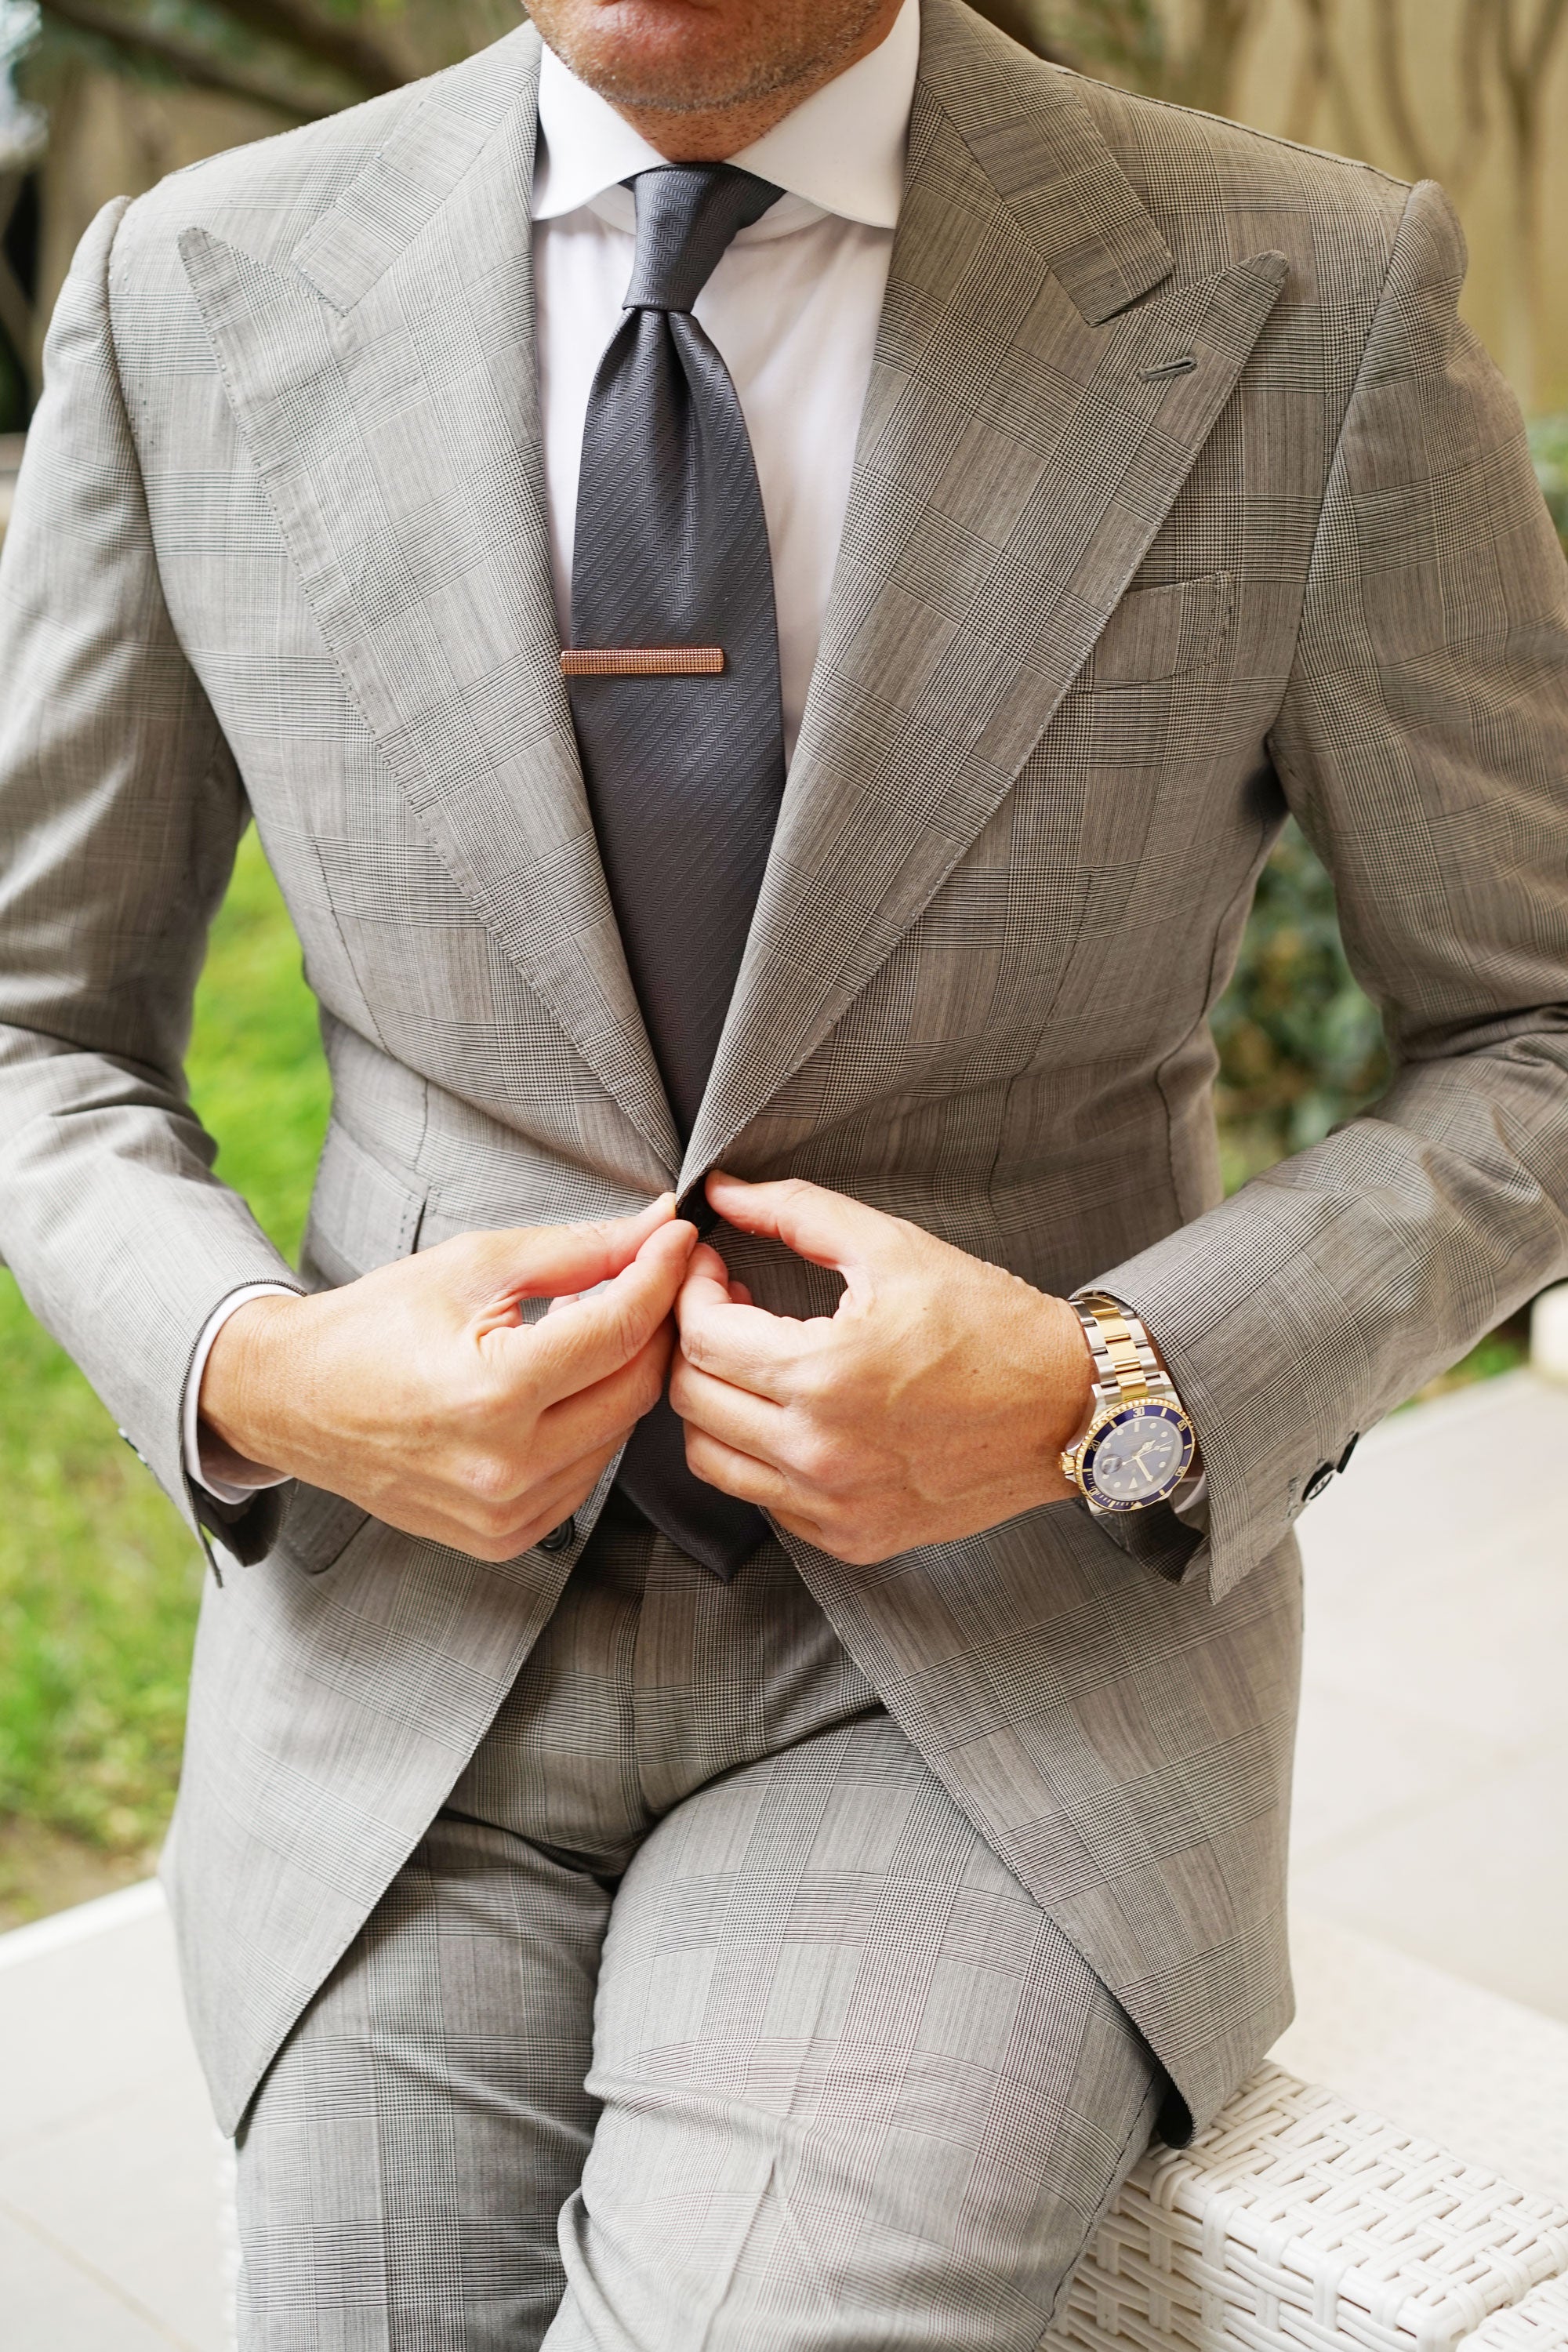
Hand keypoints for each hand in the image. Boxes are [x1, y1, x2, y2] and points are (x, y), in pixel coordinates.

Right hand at [200, 1197, 695, 1560]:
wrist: (293, 1400)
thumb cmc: (373, 1326)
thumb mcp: (475, 1267)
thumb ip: (578, 1249)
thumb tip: (657, 1227)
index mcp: (494, 1393)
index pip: (619, 1330)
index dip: (660, 1274)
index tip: (678, 1239)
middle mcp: (505, 1467)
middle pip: (636, 1387)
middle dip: (654, 1325)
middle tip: (649, 1278)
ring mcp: (506, 1513)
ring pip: (619, 1434)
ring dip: (622, 1376)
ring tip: (591, 1328)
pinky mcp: (505, 1537)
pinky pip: (586, 1474)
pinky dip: (590, 1424)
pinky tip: (562, 1386)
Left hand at [670, 1173, 1092, 1563]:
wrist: (1069, 1406)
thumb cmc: (990, 1323)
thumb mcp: (892, 1247)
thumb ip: (794, 1212)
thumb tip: (719, 1192)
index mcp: (824, 1374)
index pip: (700, 1336)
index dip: (692, 1290)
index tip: (714, 1268)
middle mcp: (820, 1452)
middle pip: (691, 1398)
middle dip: (693, 1342)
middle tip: (728, 1307)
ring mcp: (834, 1504)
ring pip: (711, 1459)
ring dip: (714, 1403)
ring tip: (753, 1362)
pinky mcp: (853, 1536)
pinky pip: (763, 1499)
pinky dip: (757, 1455)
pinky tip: (792, 1414)